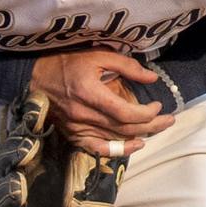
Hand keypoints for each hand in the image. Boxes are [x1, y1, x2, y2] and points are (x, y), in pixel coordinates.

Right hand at [28, 49, 173, 156]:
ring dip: (139, 136)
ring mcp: (77, 128)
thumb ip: (126, 66)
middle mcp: (83, 114)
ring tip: (157, 129)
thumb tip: (152, 77)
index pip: (124, 112)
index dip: (145, 113)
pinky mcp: (73, 135)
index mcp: (90, 93)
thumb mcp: (98, 55)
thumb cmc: (67, 63)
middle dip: (150, 126)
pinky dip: (116, 151)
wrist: (36, 78)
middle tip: (169, 120)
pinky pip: (97, 149)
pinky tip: (132, 146)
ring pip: (114, 139)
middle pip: (123, 128)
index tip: (158, 106)